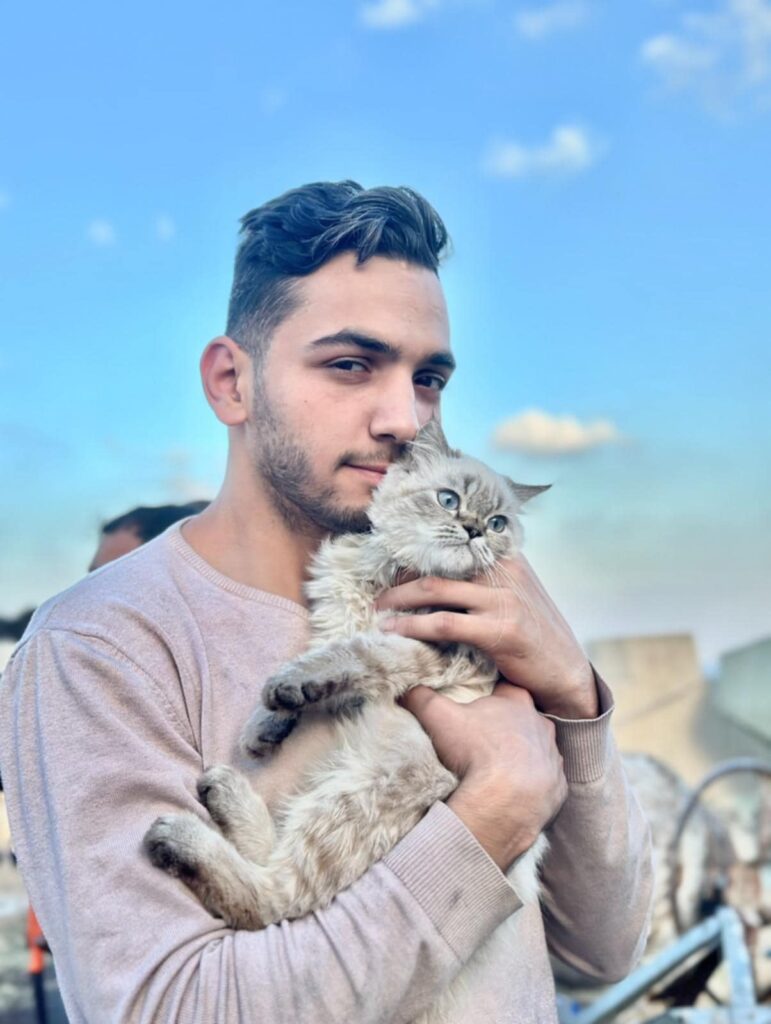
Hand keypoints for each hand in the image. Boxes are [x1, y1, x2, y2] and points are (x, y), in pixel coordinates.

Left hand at [377, 554, 597, 718]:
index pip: (452, 545)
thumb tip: (437, 574)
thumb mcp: (515, 594)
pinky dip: (413, 627)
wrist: (566, 672)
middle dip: (400, 579)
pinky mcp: (501, 630)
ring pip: (435, 590)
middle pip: (437, 564)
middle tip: (378, 595)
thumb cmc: (533, 634)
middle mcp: (506, 571)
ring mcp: (504, 599)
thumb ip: (484, 580)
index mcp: (507, 557)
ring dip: (398, 600)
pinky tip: (395, 633)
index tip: (388, 563)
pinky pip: (444, 624)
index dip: (417, 554)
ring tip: (378, 612)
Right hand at [402, 682, 567, 869]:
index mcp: (517, 701)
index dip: (490, 695)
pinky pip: (545, 782)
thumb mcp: (438, 716)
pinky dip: (531, 786)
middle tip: (484, 739)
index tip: (476, 706)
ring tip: (497, 770)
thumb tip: (404, 685)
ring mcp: (552, 758)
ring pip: (537, 750)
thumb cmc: (475, 752)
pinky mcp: (558, 788)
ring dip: (522, 757)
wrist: (506, 801)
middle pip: (523, 719)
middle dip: (507, 726)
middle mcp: (542, 725)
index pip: (505, 688)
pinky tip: (513, 793)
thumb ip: (420, 696)